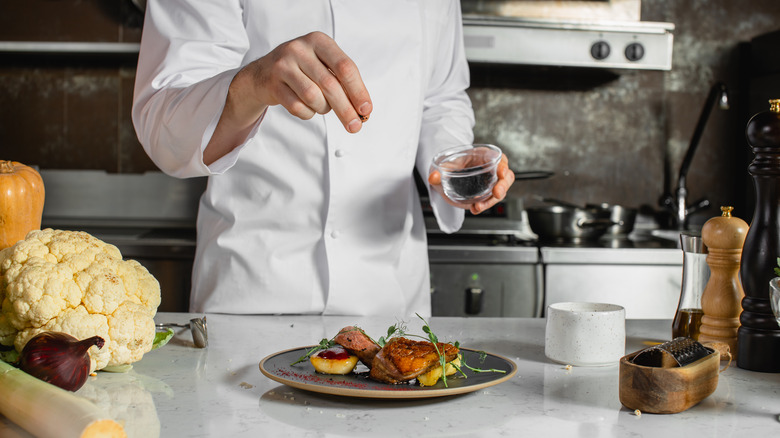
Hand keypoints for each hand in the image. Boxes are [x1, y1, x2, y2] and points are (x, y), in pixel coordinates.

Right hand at [205, 32, 371, 163]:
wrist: (263, 73)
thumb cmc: (303, 70)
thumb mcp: (323, 66)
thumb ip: (343, 82)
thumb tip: (363, 110)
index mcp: (319, 40)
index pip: (345, 67)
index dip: (358, 91)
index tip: (366, 111)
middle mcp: (300, 48)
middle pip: (330, 85)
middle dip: (345, 109)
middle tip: (355, 127)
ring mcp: (283, 65)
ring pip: (313, 97)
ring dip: (322, 108)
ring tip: (322, 107)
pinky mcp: (272, 83)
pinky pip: (297, 107)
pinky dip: (307, 113)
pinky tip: (307, 108)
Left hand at [428, 154, 514, 214]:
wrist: (446, 176)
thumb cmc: (449, 165)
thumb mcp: (443, 167)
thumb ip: (437, 173)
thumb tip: (433, 177)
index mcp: (482, 155)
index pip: (498, 157)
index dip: (503, 164)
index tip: (501, 172)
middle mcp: (489, 168)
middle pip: (505, 176)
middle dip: (503, 185)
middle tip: (497, 193)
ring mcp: (490, 182)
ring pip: (501, 190)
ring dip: (492, 200)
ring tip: (478, 206)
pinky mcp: (486, 193)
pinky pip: (491, 199)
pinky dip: (485, 205)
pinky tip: (475, 208)